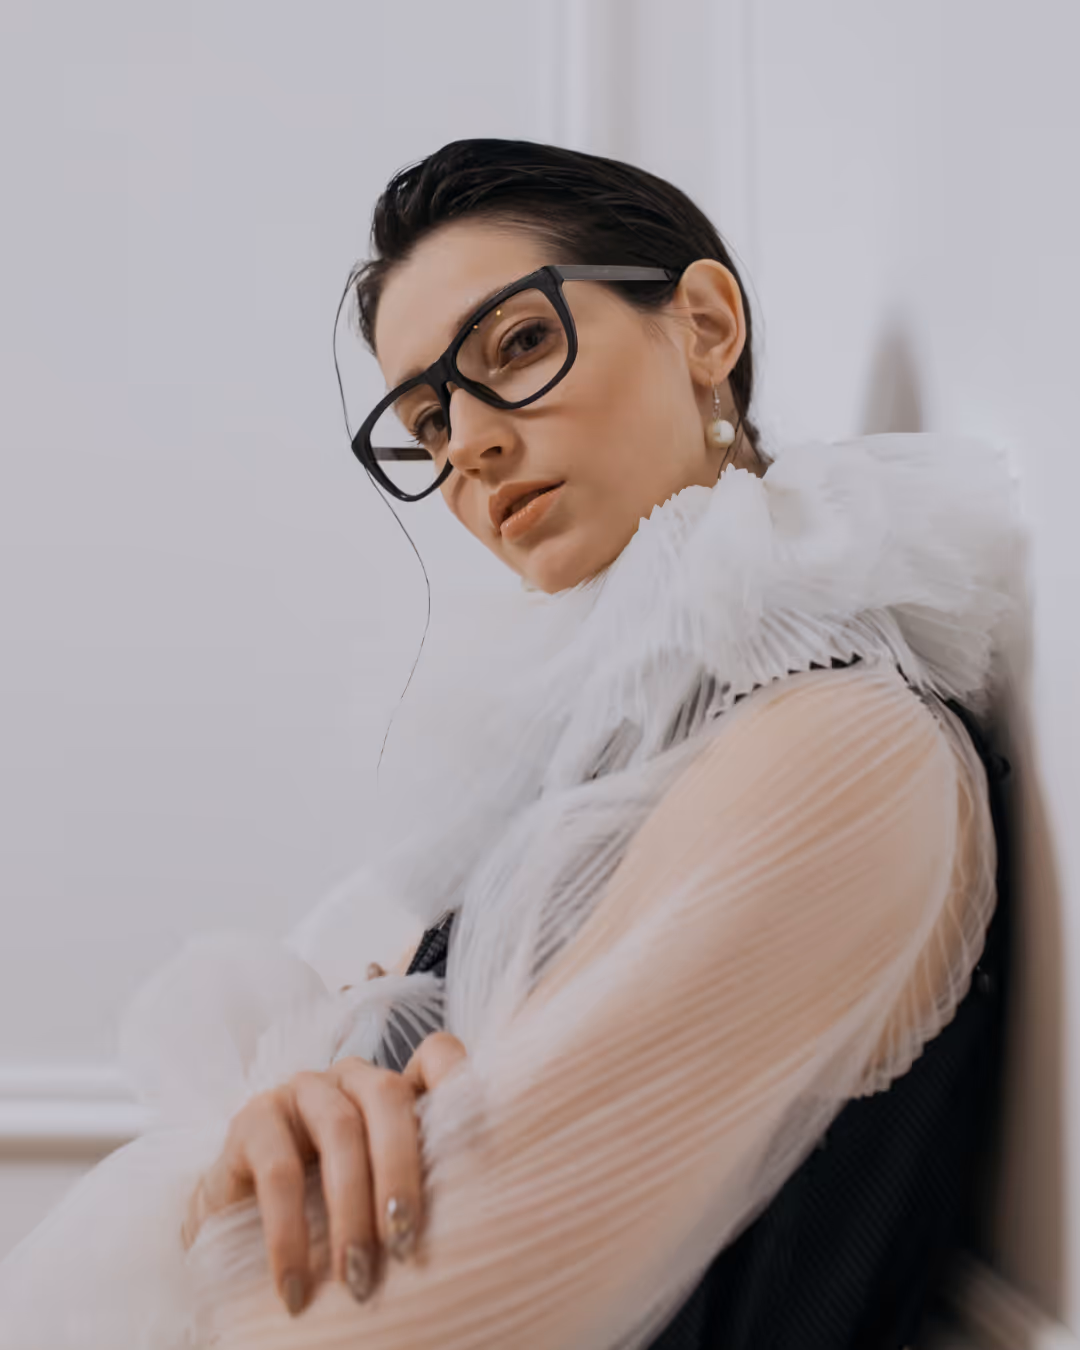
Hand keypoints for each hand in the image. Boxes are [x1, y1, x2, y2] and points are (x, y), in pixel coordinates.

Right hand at [181, 1031, 466, 1315]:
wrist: (237, 1234)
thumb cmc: (327, 1219)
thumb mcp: (380, 1202)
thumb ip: (420, 1189)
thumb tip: (481, 1226)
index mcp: (393, 1090)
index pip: (437, 1056)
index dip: (461, 1080)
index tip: (482, 1136)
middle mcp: (350, 1079)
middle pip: (389, 1096)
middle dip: (402, 1171)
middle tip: (405, 1246)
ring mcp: (300, 1091)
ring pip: (340, 1128)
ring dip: (352, 1208)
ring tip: (357, 1278)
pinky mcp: (251, 1120)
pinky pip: (278, 1169)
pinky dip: (289, 1233)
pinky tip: (295, 1285)